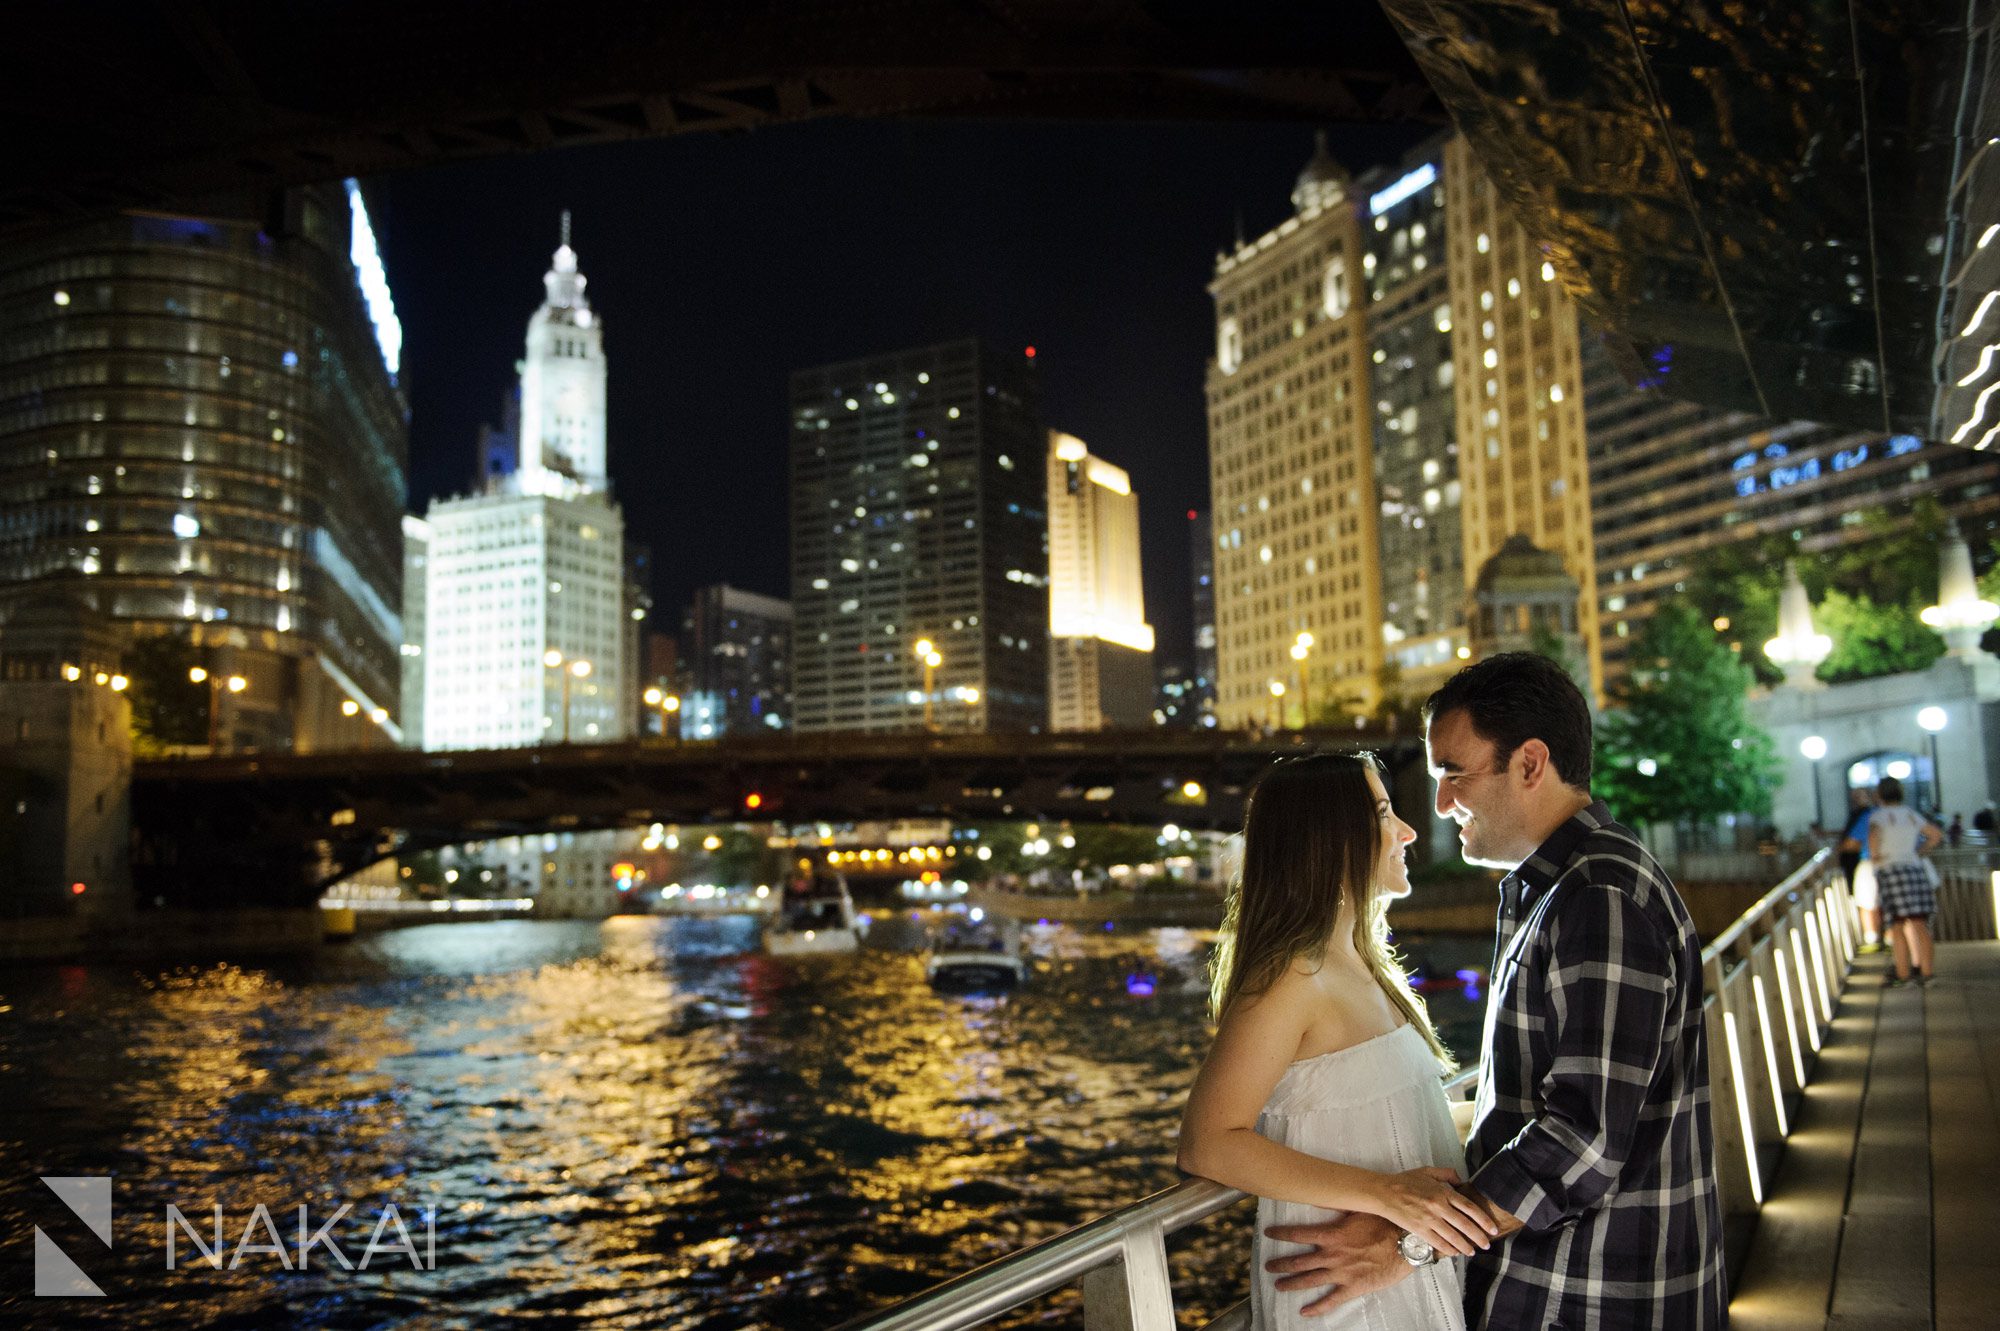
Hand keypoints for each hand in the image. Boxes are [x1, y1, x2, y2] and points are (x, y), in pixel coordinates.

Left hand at [1263, 1212, 1408, 1315]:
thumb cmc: (1385, 1224)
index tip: (1269, 1233)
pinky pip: (1331, 1300)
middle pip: (1299, 1261)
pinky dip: (1317, 1308)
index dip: (1281, 1233)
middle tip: (1268, 1266)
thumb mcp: (1359, 1209)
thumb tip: (1319, 1194)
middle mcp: (1332, 1255)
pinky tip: (1305, 1312)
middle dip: (1281, 1264)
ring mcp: (1341, 1273)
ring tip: (1278, 1285)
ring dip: (1292, 1283)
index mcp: (1332, 1235)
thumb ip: (1337, 1205)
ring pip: (1310, 1280)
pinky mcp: (1353, 1287)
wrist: (1406, 1244)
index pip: (1299, 1233)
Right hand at [1363, 1166, 1496, 1256]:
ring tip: (1472, 1252)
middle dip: (1479, 1237)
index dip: (1484, 1220)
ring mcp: (1429, 1220)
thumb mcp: (1427, 1171)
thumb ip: (1447, 1174)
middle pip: (1465, 1225)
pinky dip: (1448, 1249)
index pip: (1469, 1208)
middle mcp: (1439, 1207)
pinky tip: (1454, 1253)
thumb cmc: (1406, 1181)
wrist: (1384, 1192)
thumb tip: (1461, 1181)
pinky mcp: (1419, 1230)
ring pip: (1453, 1237)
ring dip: (1466, 1246)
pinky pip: (1438, 1242)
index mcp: (1443, 1192)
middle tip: (1487, 1245)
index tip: (1492, 1229)